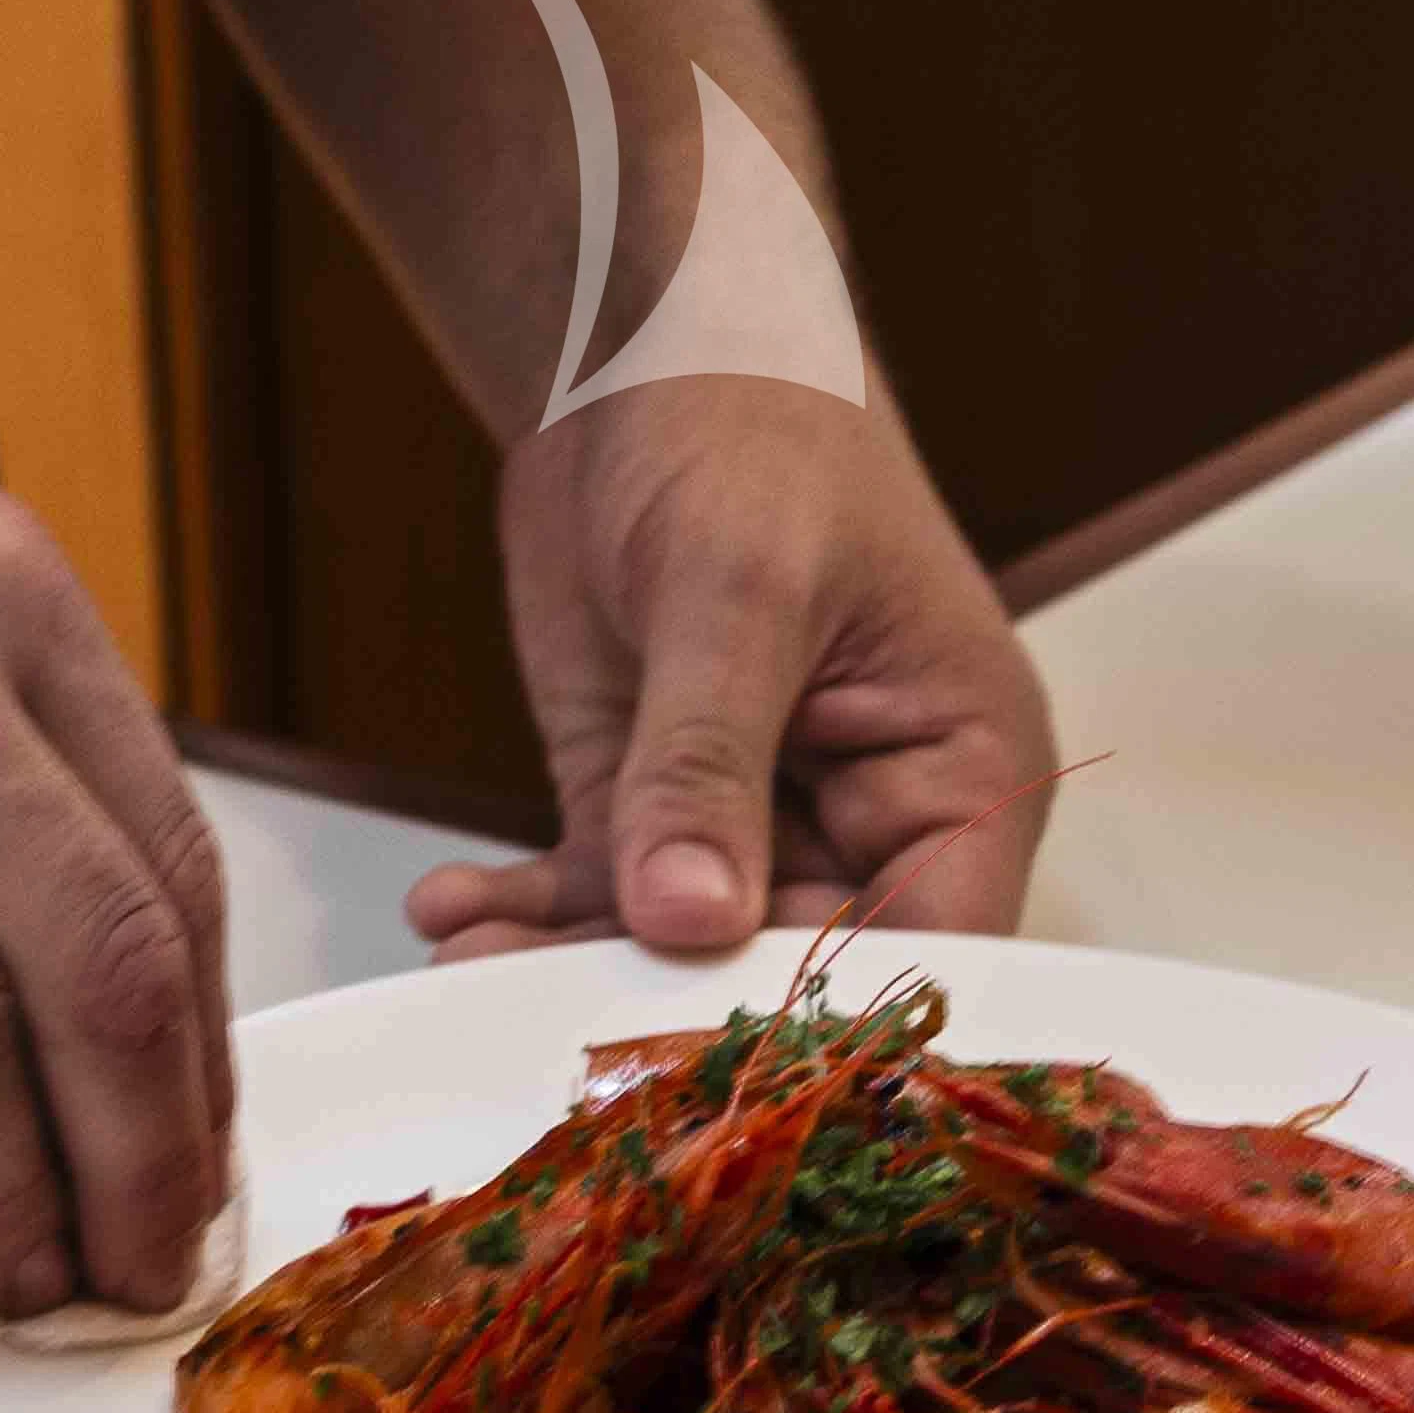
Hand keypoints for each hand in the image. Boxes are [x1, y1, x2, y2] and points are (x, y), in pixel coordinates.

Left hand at [402, 380, 1051, 964]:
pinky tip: (450, 909)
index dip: (841, 1020)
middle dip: (673, 1007)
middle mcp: (871, 817)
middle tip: (550, 1029)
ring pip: (677, 949)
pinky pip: (595, 895)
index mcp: (962, 771)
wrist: (640, 340)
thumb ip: (709, 762)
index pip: (930, 947)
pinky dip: (524, 914)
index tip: (730, 1072)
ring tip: (467, 960)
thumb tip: (688, 919)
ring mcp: (754, 814)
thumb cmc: (753, 417)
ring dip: (571, 965)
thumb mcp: (737, 589)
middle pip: (793, 974)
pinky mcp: (645, 799)